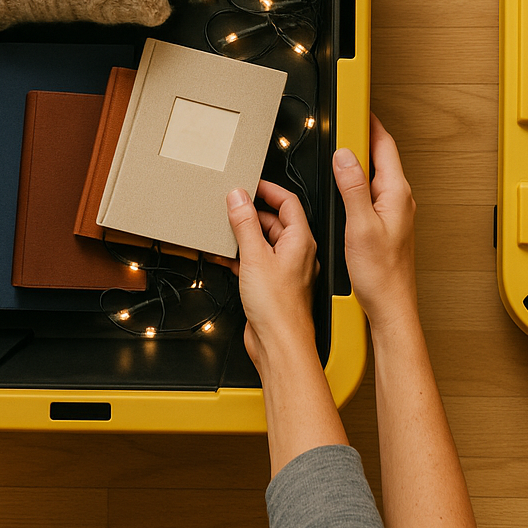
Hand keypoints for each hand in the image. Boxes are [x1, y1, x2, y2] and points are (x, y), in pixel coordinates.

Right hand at [226, 180, 317, 370]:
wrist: (280, 345)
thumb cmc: (280, 308)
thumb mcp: (255, 257)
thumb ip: (245, 224)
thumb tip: (239, 198)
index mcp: (301, 240)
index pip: (288, 202)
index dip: (269, 189)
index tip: (250, 183)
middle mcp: (297, 253)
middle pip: (275, 221)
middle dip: (252, 212)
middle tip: (232, 205)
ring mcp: (286, 269)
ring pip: (265, 242)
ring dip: (245, 235)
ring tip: (226, 229)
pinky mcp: (274, 285)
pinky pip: (258, 261)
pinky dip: (242, 255)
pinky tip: (226, 257)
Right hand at [332, 113, 417, 337]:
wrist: (390, 306)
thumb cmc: (381, 274)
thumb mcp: (360, 226)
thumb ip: (353, 187)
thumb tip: (345, 155)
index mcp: (396, 194)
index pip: (385, 146)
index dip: (370, 124)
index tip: (357, 107)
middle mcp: (399, 199)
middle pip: (381, 157)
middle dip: (363, 137)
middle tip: (345, 121)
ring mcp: (394, 212)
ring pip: (377, 175)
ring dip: (360, 160)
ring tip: (342, 148)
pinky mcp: (386, 223)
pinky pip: (373, 191)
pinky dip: (358, 181)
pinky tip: (346, 186)